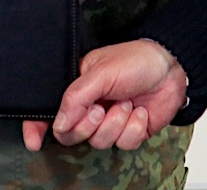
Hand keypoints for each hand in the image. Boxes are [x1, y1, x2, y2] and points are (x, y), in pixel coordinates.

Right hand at [23, 40, 187, 151]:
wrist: (172, 68)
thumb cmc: (135, 60)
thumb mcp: (100, 73)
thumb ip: (75, 98)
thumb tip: (58, 124)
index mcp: (75, 88)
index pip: (48, 110)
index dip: (36, 127)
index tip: (34, 141)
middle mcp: (88, 107)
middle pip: (71, 134)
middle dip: (88, 124)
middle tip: (101, 108)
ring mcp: (108, 121)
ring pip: (97, 142)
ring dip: (115, 123)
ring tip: (126, 103)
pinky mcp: (128, 132)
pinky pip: (122, 144)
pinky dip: (133, 129)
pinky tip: (139, 112)